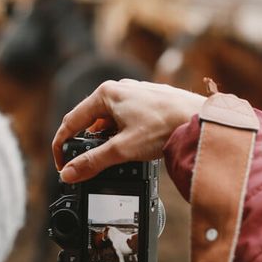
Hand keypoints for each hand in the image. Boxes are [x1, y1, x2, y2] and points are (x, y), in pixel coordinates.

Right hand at [52, 79, 205, 182]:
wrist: (199, 118)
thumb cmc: (165, 125)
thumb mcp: (122, 149)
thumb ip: (92, 162)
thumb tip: (69, 173)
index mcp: (106, 94)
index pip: (71, 121)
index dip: (62, 146)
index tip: (62, 165)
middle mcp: (119, 88)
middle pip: (90, 121)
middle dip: (88, 144)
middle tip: (89, 165)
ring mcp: (135, 94)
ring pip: (110, 121)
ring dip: (107, 140)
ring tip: (117, 158)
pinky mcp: (148, 102)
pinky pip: (126, 119)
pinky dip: (123, 134)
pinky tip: (134, 147)